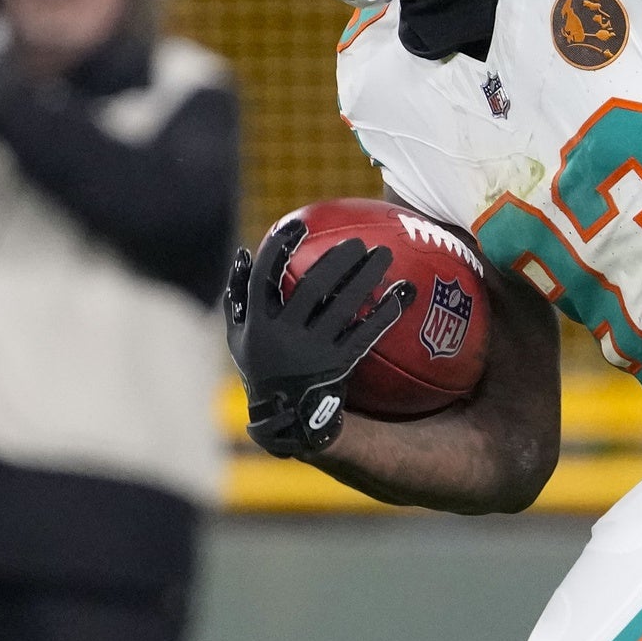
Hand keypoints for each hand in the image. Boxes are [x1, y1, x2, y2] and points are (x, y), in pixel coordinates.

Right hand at [223, 223, 412, 456]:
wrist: (283, 415)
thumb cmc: (261, 366)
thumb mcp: (237, 335)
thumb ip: (236, 295)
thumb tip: (244, 252)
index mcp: (257, 321)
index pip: (266, 276)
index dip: (280, 247)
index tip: (298, 225)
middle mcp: (285, 334)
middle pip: (314, 287)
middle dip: (338, 259)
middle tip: (358, 241)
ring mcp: (313, 351)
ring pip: (343, 306)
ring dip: (366, 277)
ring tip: (385, 255)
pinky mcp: (338, 364)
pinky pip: (366, 334)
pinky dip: (386, 312)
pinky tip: (404, 294)